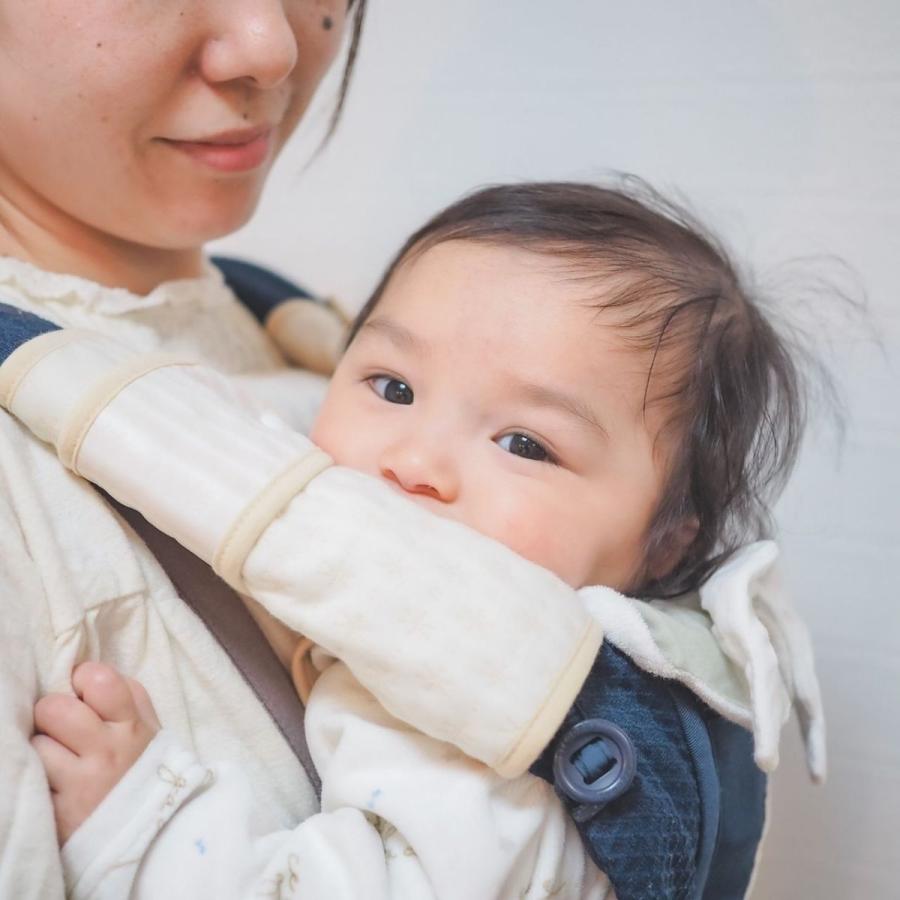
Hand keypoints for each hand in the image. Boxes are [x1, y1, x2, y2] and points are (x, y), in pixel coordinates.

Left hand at [32, 661, 160, 843]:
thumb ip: (131, 698)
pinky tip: (53, 781)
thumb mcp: (153, 731)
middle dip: (53, 712)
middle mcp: (107, 751)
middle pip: (55, 708)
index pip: (98, 679)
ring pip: (37, 744)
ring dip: (42, 748)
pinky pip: (32, 781)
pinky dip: (38, 778)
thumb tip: (94, 674)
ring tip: (56, 757)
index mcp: (132, 726)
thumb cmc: (147, 773)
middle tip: (63, 728)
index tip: (85, 695)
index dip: (84, 681)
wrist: (156, 837)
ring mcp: (81, 783)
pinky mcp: (60, 813)